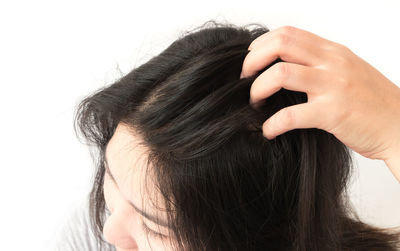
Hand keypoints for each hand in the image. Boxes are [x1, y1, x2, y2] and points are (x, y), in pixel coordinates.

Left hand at [240, 25, 399, 163]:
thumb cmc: (372, 102)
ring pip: (281, 74)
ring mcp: (334, 86)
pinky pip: (290, 115)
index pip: (287, 33)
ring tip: (254, 104)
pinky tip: (268, 131)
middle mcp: (332, 63)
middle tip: (244, 80)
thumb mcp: (347, 71)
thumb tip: (283, 65)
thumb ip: (319, 64)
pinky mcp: (333, 114)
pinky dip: (272, 124)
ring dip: (257, 90)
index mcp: (333, 52)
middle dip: (252, 61)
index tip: (251, 63)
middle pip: (280, 45)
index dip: (261, 45)